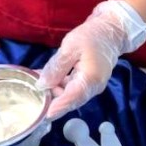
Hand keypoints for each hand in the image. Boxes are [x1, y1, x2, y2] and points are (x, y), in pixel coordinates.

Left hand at [38, 0, 145, 118]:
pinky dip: (60, 84)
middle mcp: (93, 87)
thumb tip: (42, 85)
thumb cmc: (92, 35)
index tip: (42, 115)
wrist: (111, 30)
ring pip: (70, 94)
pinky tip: (47, 77)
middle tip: (34, 91)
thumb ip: (56, 67)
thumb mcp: (70, 47)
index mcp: (90, 79)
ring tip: (38, 80)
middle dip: (52, 98)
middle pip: (70, 99)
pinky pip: (73, 88)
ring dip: (54, 90)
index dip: (56, 107)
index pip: (71, 98)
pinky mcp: (89, 81)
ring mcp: (92, 85)